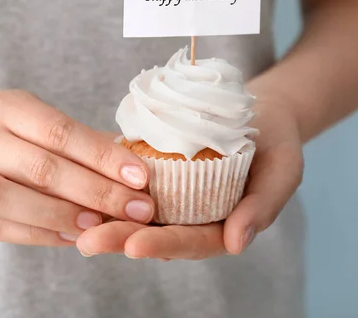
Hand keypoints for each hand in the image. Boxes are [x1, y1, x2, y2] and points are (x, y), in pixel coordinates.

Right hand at [0, 90, 154, 245]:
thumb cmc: (27, 145)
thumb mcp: (53, 132)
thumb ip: (92, 146)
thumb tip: (144, 168)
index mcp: (8, 106)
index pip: (61, 131)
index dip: (103, 156)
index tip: (141, 177)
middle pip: (44, 167)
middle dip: (98, 191)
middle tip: (137, 210)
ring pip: (16, 200)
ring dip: (66, 214)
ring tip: (103, 224)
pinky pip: (8, 228)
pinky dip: (46, 234)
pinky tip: (77, 236)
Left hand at [75, 110, 303, 259]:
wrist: (260, 111)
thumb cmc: (277, 144)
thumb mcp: (282, 171)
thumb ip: (262, 207)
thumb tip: (236, 244)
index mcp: (220, 225)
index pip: (190, 242)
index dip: (164, 245)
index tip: (135, 246)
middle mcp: (190, 215)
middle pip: (154, 232)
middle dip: (120, 237)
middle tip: (89, 240)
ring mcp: (170, 193)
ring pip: (133, 210)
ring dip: (104, 215)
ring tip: (74, 220)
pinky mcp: (154, 168)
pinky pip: (127, 178)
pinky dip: (104, 182)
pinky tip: (78, 183)